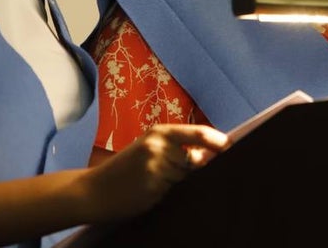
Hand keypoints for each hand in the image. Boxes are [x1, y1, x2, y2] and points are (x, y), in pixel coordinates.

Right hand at [78, 124, 228, 220]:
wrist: (93, 190)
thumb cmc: (124, 169)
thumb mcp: (148, 148)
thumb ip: (177, 149)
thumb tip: (209, 156)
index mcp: (159, 132)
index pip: (199, 134)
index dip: (220, 142)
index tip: (233, 148)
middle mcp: (159, 147)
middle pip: (197, 162)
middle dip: (198, 170)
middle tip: (180, 173)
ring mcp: (156, 169)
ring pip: (186, 180)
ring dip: (180, 185)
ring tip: (154, 183)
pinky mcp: (153, 190)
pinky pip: (173, 194)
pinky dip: (168, 196)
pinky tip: (149, 194)